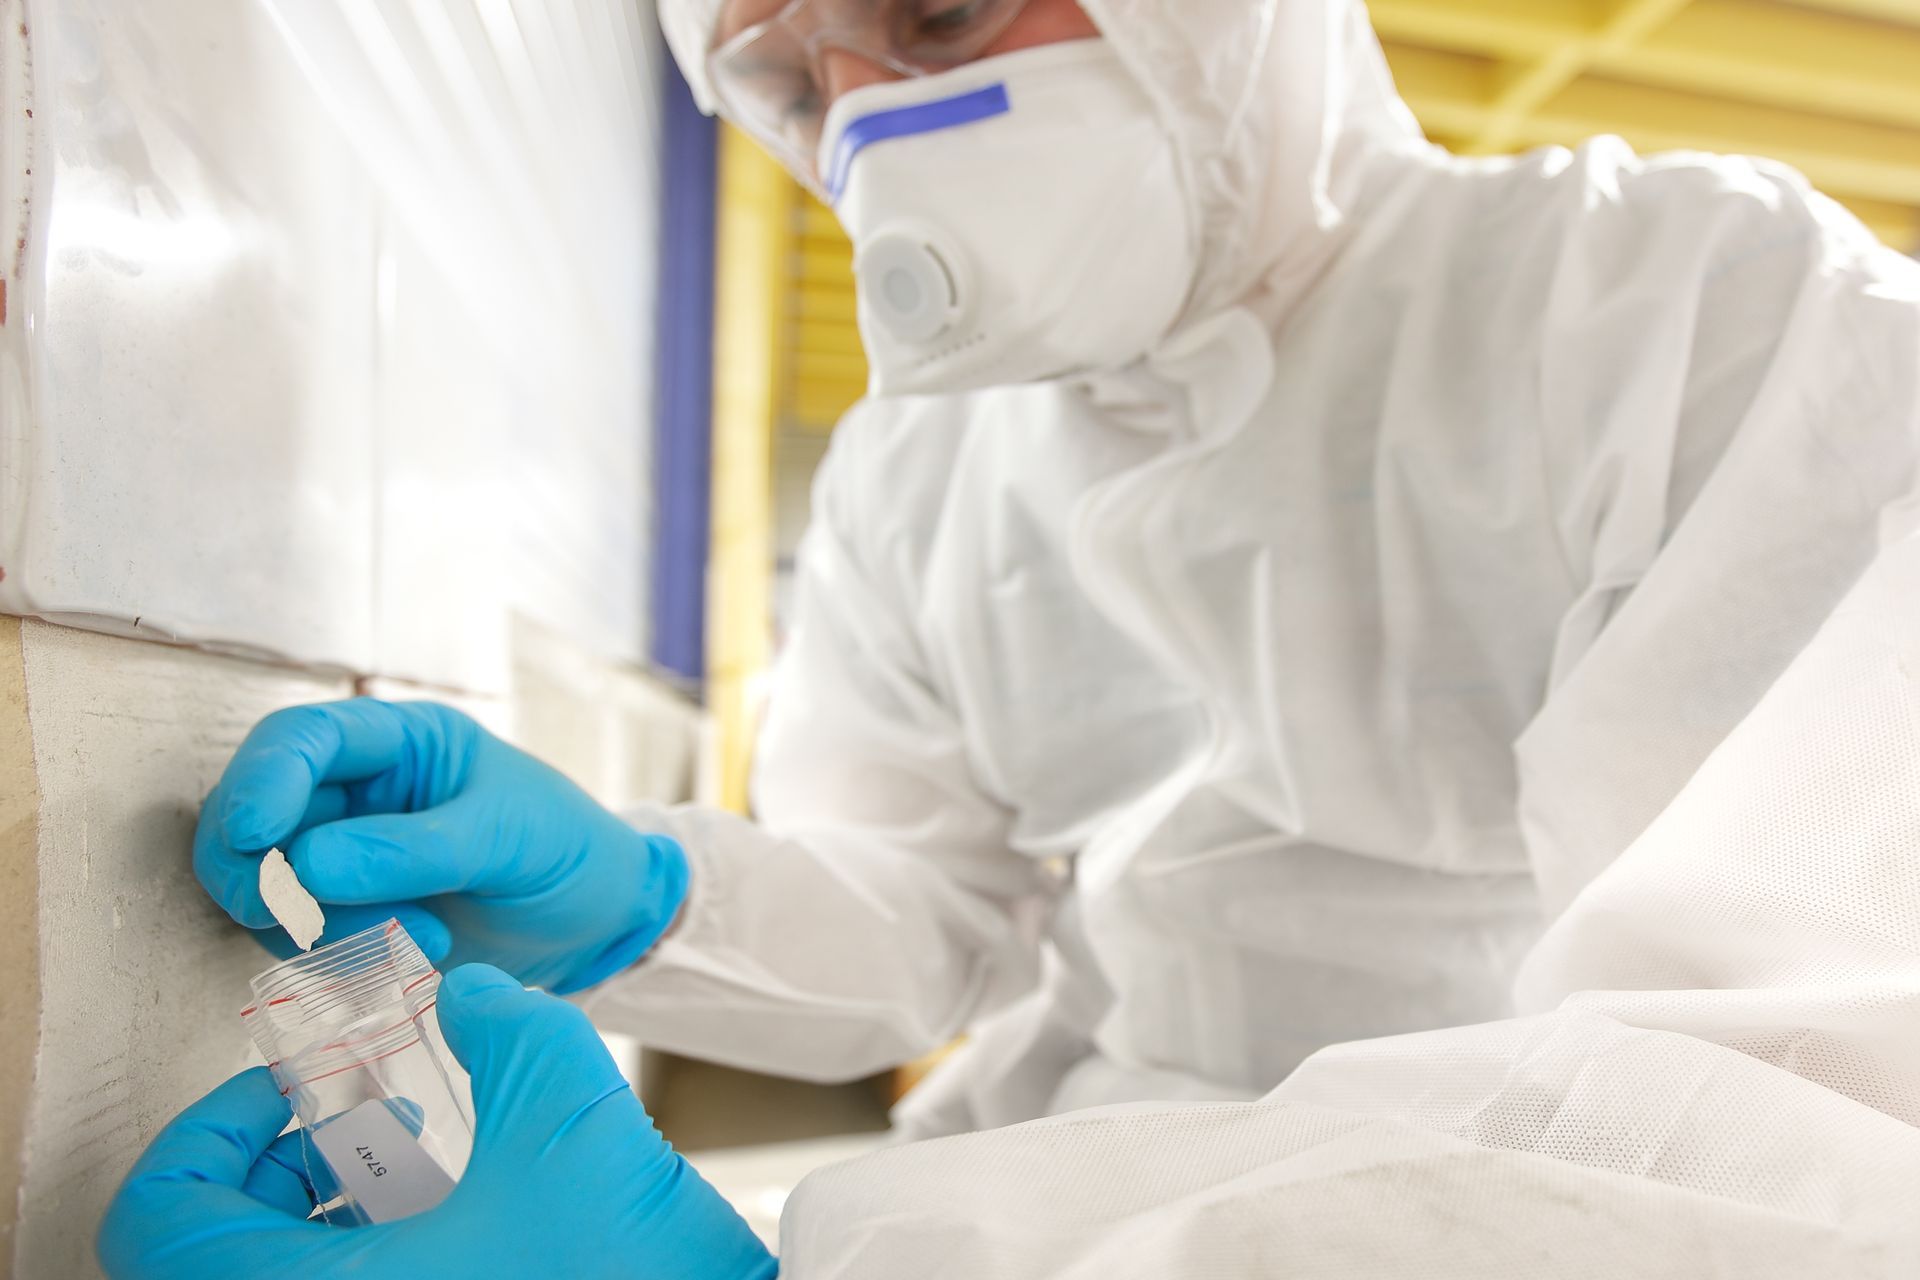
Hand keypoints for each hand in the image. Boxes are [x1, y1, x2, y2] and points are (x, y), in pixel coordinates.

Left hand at [98, 965, 777, 1279]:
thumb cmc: (628, 1259)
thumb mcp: (559, 1098)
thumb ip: (496, 1018)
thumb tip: (464, 995)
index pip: (159, 1217)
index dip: (209, 1133)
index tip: (289, 1094)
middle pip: (209, 1253)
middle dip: (279, 1166)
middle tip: (352, 1118)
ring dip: (325, 1214)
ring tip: (416, 1159)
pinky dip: (373, 1253)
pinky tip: (461, 1209)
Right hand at [195, 698, 685, 992]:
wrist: (598, 921)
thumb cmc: (566, 851)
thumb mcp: (506, 838)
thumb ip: (411, 850)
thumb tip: (300, 868)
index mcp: (397, 742)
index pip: (298, 740)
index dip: (260, 782)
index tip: (254, 838)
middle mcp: (355, 793)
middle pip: (252, 818)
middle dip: (264, 872)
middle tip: (307, 917)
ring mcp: (342, 857)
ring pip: (266, 889)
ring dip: (321, 926)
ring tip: (422, 937)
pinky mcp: (345, 918)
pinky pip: (297, 940)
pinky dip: (338, 957)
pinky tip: (415, 958)